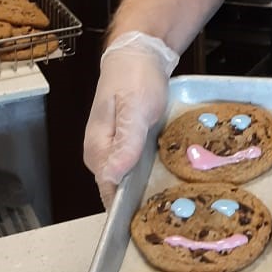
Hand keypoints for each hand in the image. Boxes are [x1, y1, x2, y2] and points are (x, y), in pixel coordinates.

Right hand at [83, 34, 175, 206]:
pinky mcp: (125, 140)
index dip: (129, 208)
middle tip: (174, 212)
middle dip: (140, 200)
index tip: (154, 219)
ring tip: (174, 199)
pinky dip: (148, 171)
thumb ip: (125, 143)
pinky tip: (167, 175)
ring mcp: (112, 147)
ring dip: (146, 187)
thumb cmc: (135, 78)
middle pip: (118, 188)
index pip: (109, 191)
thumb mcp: (135, 109)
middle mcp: (100, 154)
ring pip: (127, 177)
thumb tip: (111, 177)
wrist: (138, 52)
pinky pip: (135, 164)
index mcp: (97, 150)